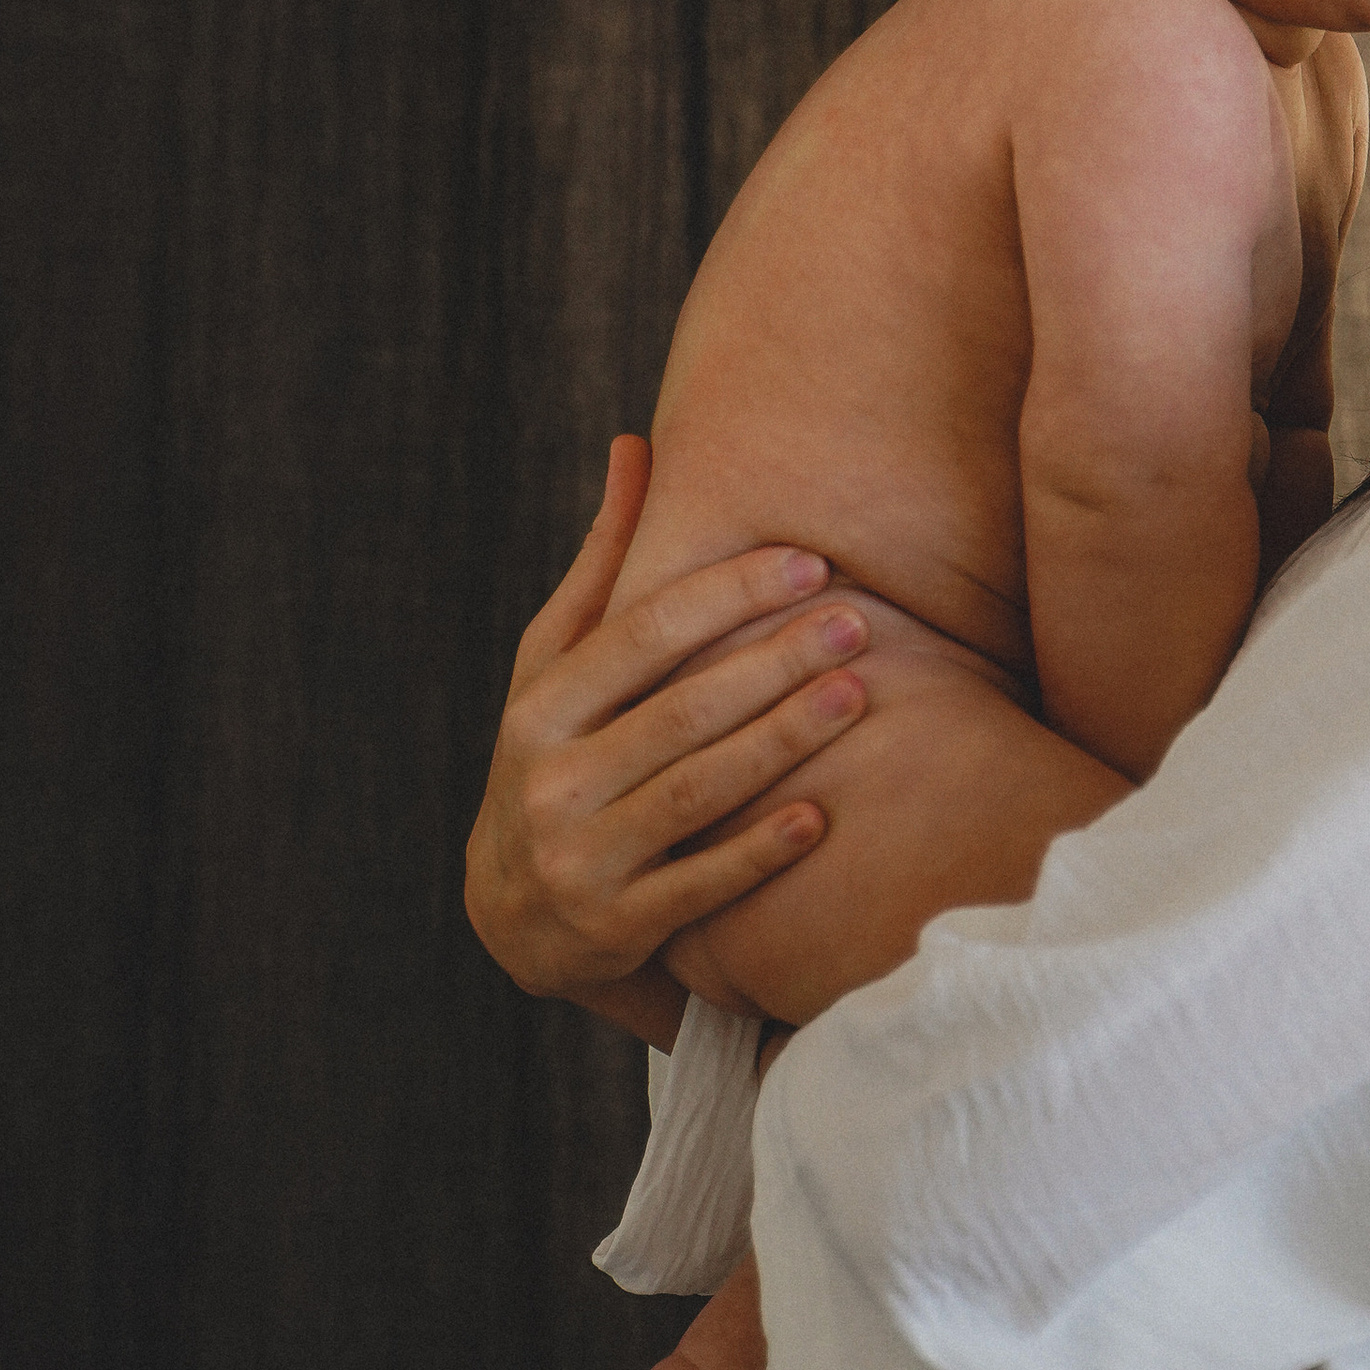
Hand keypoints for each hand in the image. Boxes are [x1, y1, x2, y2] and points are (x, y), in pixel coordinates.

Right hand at [464, 436, 875, 1022]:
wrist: (511, 916)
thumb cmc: (556, 754)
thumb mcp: (555, 666)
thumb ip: (604, 562)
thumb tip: (636, 442)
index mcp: (541, 706)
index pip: (642, 636)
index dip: (726, 594)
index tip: (809, 560)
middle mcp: (551, 780)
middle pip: (679, 710)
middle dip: (772, 662)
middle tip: (858, 623)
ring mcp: (580, 858)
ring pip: (695, 792)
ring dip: (779, 742)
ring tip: (856, 696)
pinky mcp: (617, 927)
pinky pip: (699, 886)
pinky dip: (758, 853)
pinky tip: (822, 816)